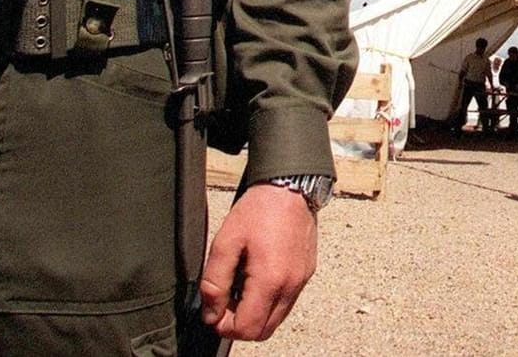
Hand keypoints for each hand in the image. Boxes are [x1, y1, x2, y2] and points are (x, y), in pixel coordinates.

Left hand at [198, 181, 317, 340]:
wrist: (290, 186)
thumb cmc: (258, 210)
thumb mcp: (225, 242)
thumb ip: (214, 282)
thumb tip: (211, 313)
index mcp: (270, 280)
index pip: (247, 329)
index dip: (225, 326)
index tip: (214, 310)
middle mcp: (290, 286)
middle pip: (264, 331)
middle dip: (240, 324)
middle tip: (225, 301)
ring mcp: (301, 281)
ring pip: (276, 320)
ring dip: (255, 314)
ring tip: (240, 287)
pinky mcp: (306, 274)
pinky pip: (287, 303)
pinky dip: (269, 302)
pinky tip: (256, 278)